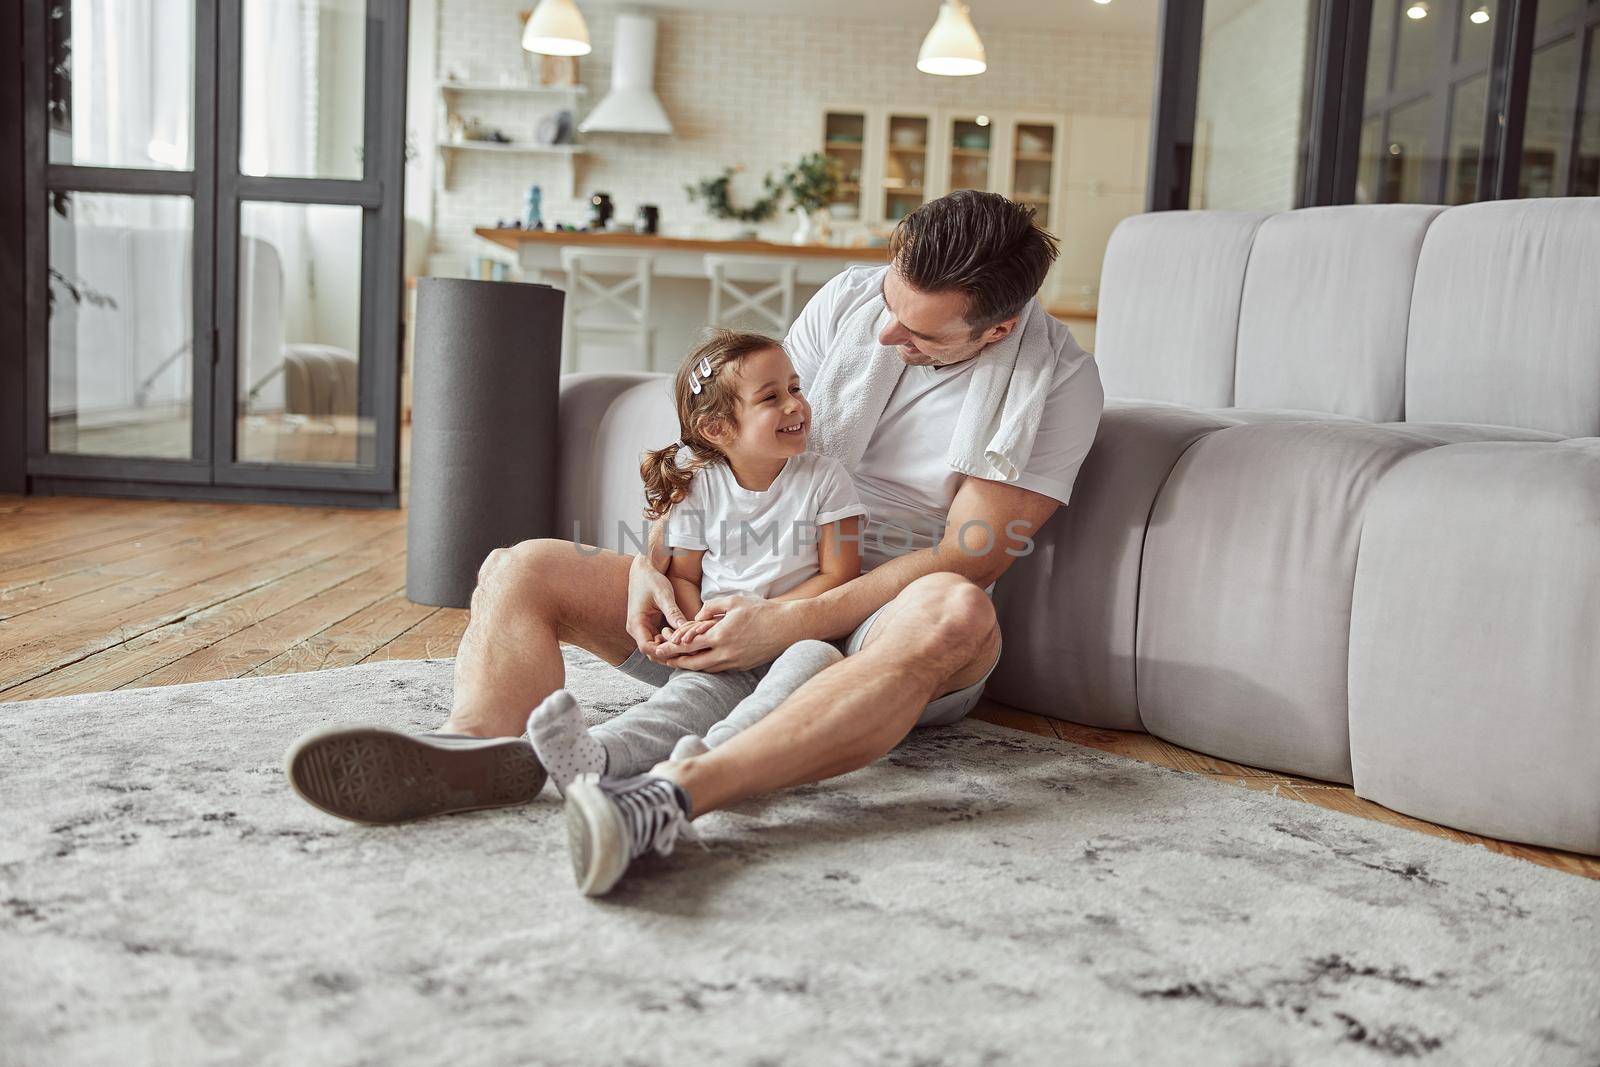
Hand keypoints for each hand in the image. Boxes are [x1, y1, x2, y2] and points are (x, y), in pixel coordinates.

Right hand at [626, 554, 689, 661]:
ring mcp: (641, 629)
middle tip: (690, 651)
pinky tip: (684, 639)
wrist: (643, 569)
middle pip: (652, 651)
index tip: (681, 650)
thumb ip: (673, 613)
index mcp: (636, 623)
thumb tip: (684, 630)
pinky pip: (658, 640)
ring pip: (656, 648)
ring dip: (670, 649)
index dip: (664, 652)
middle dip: (669, 653)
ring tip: (689, 645)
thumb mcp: (664, 595)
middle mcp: (636, 629)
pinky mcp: (648, 626)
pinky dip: (670, 642)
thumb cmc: (652, 579)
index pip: (647, 647)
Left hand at [668, 594, 805, 672]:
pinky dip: (706, 666)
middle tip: (662, 660)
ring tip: (677, 662)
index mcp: (721, 636)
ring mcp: (734, 663)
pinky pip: (719, 668)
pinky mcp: (742, 666)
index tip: (659, 648)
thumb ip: (711, 607)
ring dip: (690, 666)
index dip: (672, 648)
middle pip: (693, 663)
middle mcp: (726, 654)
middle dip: (676, 662)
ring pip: (705, 669)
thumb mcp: (734, 601)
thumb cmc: (762, 611)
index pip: (689, 645)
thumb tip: (697, 617)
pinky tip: (700, 661)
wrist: (788, 627)